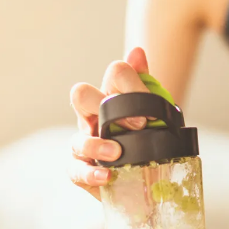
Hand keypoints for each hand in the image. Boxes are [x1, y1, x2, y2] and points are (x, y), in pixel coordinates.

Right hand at [69, 47, 150, 199]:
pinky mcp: (80, 169)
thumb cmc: (144, 138)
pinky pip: (75, 169)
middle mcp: (93, 115)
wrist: (145, 175)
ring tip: (117, 154)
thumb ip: (145, 84)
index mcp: (113, 96)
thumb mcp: (152, 113)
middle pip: (81, 94)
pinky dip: (90, 173)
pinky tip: (106, 176)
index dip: (131, 86)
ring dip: (96, 145)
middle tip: (136, 125)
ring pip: (77, 138)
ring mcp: (83, 142)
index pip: (114, 74)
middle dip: (101, 104)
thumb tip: (137, 51)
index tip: (149, 112)